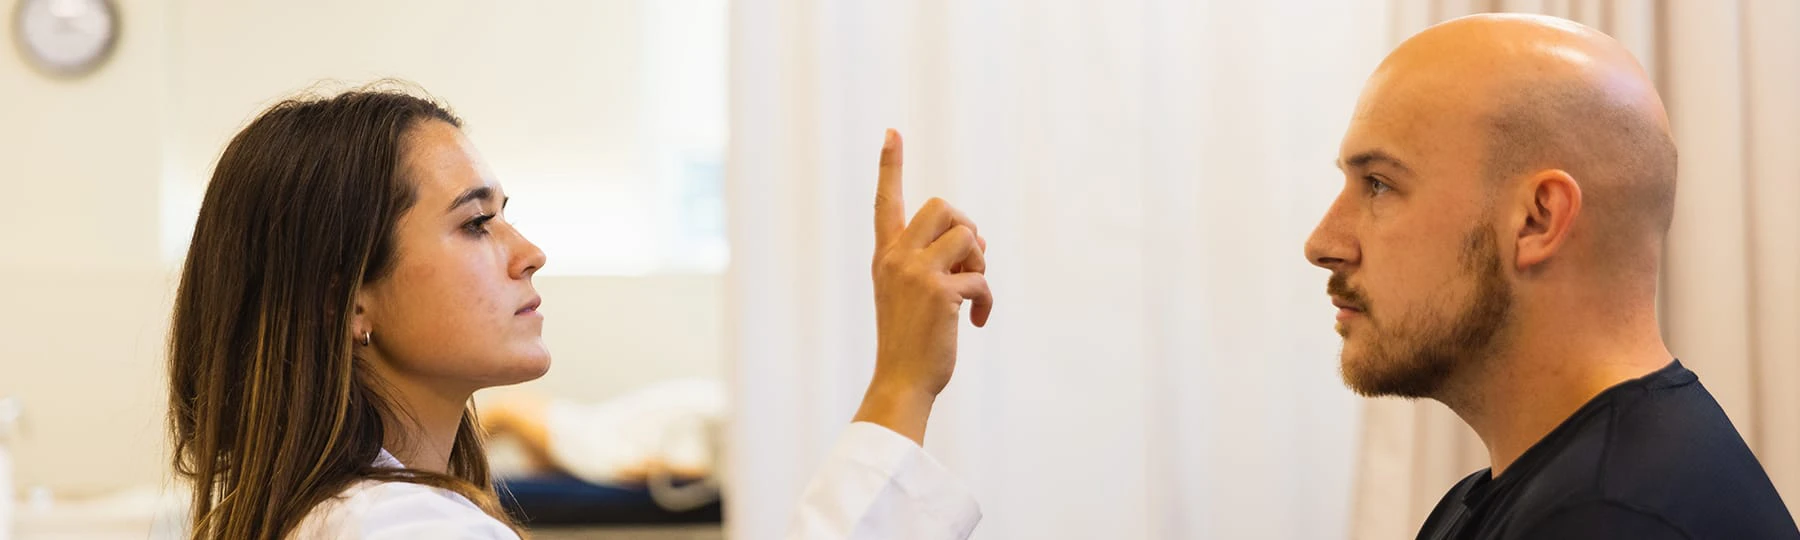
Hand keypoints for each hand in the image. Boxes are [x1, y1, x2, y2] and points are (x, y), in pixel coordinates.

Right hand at [853, 129, 992, 444]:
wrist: (901, 381)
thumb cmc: (911, 341)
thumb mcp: (909, 294)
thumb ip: (930, 262)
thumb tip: (975, 240)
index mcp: (886, 255)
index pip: (886, 201)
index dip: (890, 166)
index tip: (892, 133)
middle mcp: (896, 257)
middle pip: (943, 207)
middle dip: (966, 227)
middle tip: (970, 260)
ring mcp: (916, 273)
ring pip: (967, 235)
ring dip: (980, 262)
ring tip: (972, 291)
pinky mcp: (940, 292)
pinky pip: (981, 278)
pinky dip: (986, 301)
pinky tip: (976, 323)